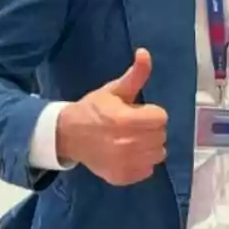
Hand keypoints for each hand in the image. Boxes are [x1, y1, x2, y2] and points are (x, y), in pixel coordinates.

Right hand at [56, 48, 167, 185]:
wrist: (68, 135)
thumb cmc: (94, 110)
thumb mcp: (114, 90)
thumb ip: (135, 75)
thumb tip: (145, 52)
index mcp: (125, 120)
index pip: (161, 118)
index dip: (151, 113)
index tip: (138, 112)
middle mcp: (126, 144)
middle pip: (161, 135)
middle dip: (151, 129)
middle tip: (134, 126)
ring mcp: (125, 163)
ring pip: (158, 154)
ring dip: (149, 146)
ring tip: (132, 140)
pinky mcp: (123, 177)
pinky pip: (148, 170)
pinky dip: (142, 163)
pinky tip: (129, 154)